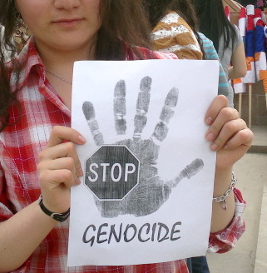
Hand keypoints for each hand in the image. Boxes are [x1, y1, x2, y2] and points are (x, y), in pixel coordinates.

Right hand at [37, 126, 84, 213]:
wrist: (57, 204)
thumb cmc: (66, 183)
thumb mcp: (70, 164)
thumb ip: (72, 152)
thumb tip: (85, 142)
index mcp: (50, 149)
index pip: (58, 131)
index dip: (71, 133)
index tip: (83, 142)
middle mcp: (44, 155)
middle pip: (69, 147)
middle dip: (77, 161)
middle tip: (75, 173)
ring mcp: (42, 166)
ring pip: (69, 161)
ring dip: (74, 173)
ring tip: (69, 181)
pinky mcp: (45, 177)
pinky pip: (66, 173)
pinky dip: (71, 181)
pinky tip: (66, 186)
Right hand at [82, 77, 203, 216]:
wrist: (120, 211)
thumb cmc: (142, 201)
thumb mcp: (166, 188)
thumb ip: (181, 174)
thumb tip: (202, 162)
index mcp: (150, 150)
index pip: (161, 125)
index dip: (167, 108)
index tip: (174, 91)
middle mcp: (134, 144)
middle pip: (140, 115)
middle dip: (143, 97)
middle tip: (147, 79)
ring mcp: (119, 145)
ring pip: (120, 118)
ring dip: (120, 101)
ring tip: (120, 84)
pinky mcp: (104, 151)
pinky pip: (97, 132)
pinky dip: (93, 118)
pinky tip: (89, 104)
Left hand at [204, 95, 251, 170]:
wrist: (213, 160)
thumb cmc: (204, 143)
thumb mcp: (199, 131)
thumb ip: (199, 122)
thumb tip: (186, 115)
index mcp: (220, 110)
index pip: (221, 100)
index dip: (213, 109)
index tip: (205, 122)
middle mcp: (232, 115)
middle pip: (227, 112)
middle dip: (215, 126)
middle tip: (208, 137)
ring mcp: (241, 125)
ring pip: (232, 125)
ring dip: (220, 138)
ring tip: (213, 146)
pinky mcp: (248, 136)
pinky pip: (243, 135)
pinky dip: (232, 142)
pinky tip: (226, 147)